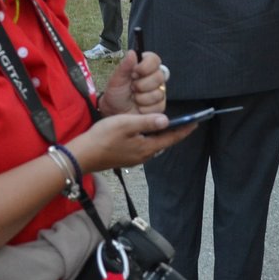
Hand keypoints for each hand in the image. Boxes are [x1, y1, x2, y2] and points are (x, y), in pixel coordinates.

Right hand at [67, 111, 194, 173]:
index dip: (184, 129)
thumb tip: (166, 120)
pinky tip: (146, 131)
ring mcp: (134, 158)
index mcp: (147, 148)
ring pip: (153, 145)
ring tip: (167, 124)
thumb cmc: (103, 137)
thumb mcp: (126, 124)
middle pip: (164, 142)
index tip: (196, 122)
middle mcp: (144, 156)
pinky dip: (149, 138)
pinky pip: (143, 146)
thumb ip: (147, 122)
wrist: (82, 155)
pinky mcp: (126, 158)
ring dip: (161, 135)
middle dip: (174, 132)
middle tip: (184, 121)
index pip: (171, 138)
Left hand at [97, 49, 168, 115]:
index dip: (146, 66)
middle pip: (159, 77)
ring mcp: (159, 91)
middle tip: (132, 88)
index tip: (136, 72)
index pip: (154, 60)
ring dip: (142, 98)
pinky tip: (139, 107)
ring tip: (134, 98)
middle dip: (141, 85)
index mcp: (144, 67)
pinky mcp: (160, 105)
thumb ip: (124, 66)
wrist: (115, 112)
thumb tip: (132, 52)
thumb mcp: (116, 79)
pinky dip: (145, 108)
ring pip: (158, 93)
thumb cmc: (115, 94)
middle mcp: (154, 77)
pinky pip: (158, 106)